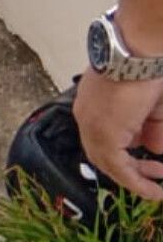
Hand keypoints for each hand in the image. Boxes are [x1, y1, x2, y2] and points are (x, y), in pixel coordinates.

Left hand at [73, 70, 162, 200]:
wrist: (136, 51)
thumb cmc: (144, 67)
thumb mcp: (152, 104)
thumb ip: (152, 129)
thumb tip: (155, 149)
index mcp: (91, 106)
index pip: (103, 136)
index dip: (125, 151)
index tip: (146, 159)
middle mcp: (86, 117)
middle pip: (102, 152)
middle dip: (131, 166)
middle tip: (155, 173)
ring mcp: (91, 126)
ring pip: (108, 162)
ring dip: (134, 176)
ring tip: (155, 186)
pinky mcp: (102, 133)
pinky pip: (117, 166)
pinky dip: (134, 181)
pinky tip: (152, 190)